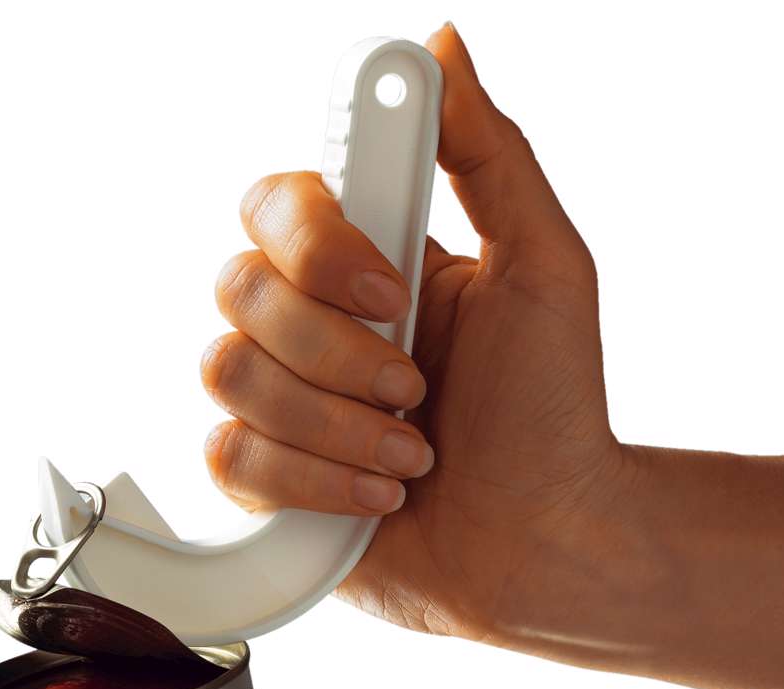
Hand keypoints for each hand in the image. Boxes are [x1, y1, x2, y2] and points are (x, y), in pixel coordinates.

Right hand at [201, 24, 617, 641]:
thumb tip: (443, 49)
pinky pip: (230, 456)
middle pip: (238, 289)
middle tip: (416, 389)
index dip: (317, 244)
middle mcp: (313, 324)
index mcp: (368, 261)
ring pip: (228, 373)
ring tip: (411, 458)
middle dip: (338, 353)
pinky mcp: (266, 480)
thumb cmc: (556, 413)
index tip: (393, 289)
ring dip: (335, 426)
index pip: (277, 203)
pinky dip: (315, 484)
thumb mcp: (547, 267)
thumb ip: (491, 153)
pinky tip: (379, 502)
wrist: (549, 544)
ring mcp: (283, 402)